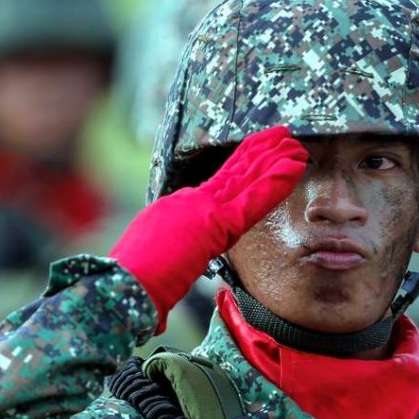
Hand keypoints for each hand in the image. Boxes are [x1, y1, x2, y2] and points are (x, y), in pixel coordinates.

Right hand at [111, 126, 306, 329]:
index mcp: (176, 210)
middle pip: (231, 174)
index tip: (254, 154)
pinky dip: (275, 182)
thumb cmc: (133, 282)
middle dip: (256, 154)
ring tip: (294, 142)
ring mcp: (202, 208)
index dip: (238, 168)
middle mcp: (190, 202)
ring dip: (272, 160)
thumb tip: (175, 274)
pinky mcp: (215, 222)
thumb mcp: (152, 260)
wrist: (124, 283)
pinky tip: (294, 167)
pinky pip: (254, 200)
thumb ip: (171, 257)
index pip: (215, 186)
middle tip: (280, 136)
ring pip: (244, 178)